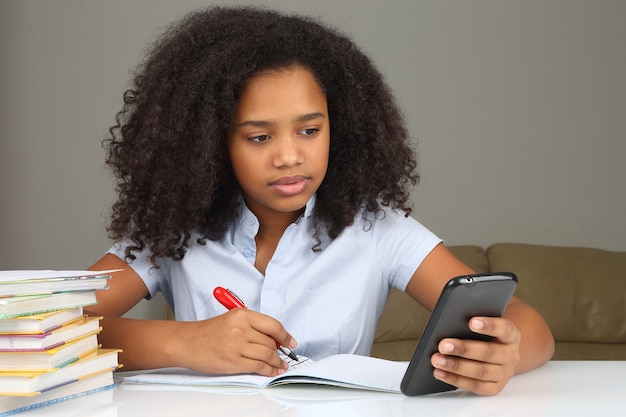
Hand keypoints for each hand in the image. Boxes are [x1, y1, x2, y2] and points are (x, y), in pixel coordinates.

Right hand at [176, 308, 296, 376]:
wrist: (187, 342)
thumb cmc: (208, 332)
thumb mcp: (232, 319)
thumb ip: (252, 326)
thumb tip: (274, 339)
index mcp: (242, 315)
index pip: (273, 325)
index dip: (285, 335)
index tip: (290, 342)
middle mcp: (241, 328)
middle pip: (271, 341)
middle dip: (280, 351)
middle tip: (284, 356)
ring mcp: (237, 346)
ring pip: (268, 355)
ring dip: (277, 363)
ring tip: (280, 366)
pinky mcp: (233, 362)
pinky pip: (258, 367)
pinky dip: (268, 371)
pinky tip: (271, 371)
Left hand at [430, 316, 520, 395]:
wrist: (496, 350)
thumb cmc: (484, 334)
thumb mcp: (482, 323)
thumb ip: (469, 319)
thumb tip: (447, 318)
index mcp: (511, 335)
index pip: (504, 328)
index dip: (489, 325)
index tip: (471, 322)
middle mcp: (510, 355)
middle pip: (489, 353)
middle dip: (464, 349)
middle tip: (443, 345)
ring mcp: (504, 373)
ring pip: (481, 372)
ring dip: (456, 366)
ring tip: (437, 360)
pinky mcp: (495, 387)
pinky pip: (476, 386)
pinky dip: (456, 380)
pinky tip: (440, 373)